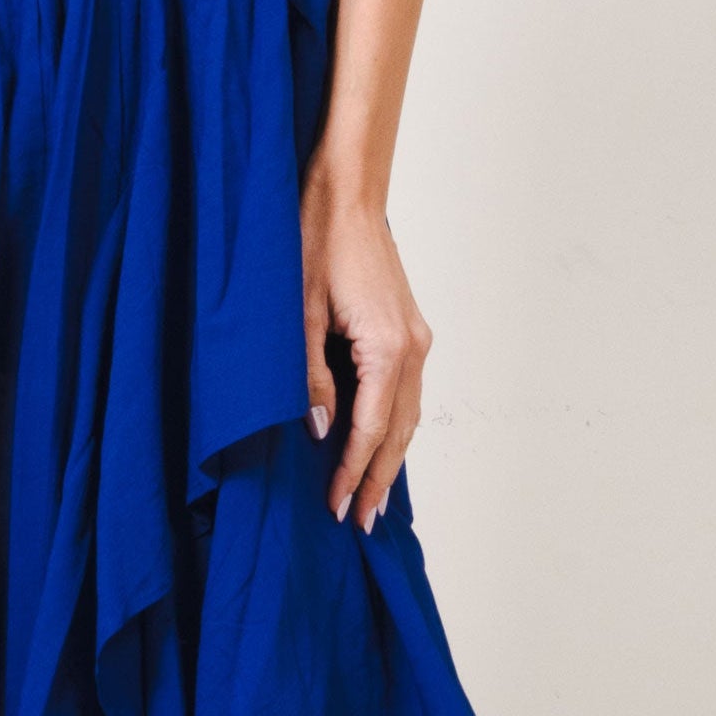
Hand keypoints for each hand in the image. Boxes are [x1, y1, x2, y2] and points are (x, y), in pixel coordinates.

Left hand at [302, 172, 432, 530]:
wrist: (347, 192)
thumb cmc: (315, 241)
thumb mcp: (298, 313)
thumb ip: (309, 377)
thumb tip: (318, 430)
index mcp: (388, 348)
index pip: (372, 430)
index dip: (352, 472)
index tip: (336, 508)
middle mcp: (413, 348)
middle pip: (400, 432)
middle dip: (379, 479)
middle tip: (359, 522)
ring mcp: (417, 338)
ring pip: (410, 415)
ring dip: (391, 458)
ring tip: (371, 497)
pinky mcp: (409, 330)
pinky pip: (407, 393)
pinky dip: (395, 426)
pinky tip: (380, 445)